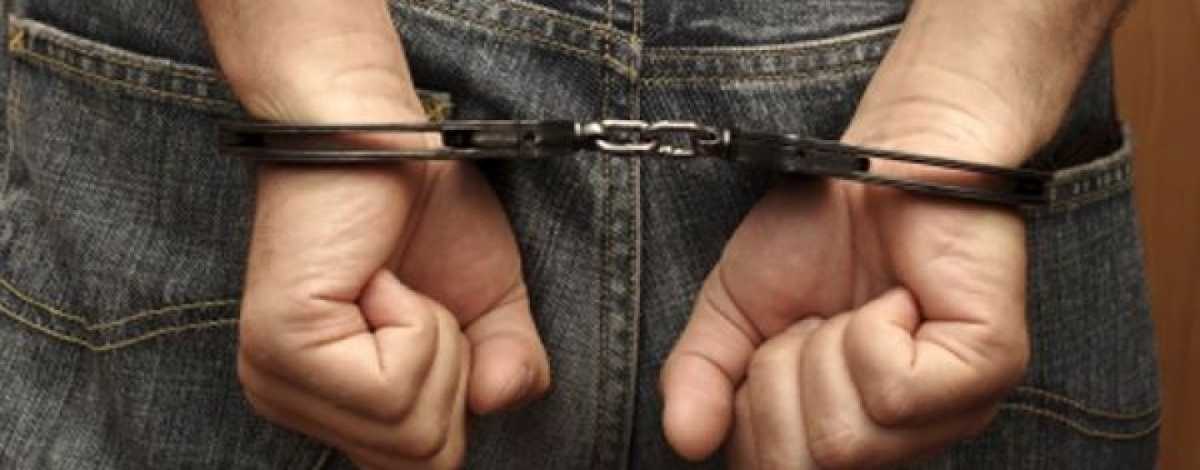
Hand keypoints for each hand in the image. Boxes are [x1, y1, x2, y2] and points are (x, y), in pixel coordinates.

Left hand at [196, 2, 550, 467]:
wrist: (381, 130)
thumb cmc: (425, 209)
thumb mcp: (490, 307)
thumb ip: (507, 371)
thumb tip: (493, 402)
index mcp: (333, 403)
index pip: (422, 464)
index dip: (461, 398)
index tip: (445, 327)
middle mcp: (292, 402)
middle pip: (424, 459)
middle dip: (457, 372)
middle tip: (420, 297)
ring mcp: (280, 379)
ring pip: (411, 432)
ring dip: (436, 342)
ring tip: (397, 283)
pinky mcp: (283, 345)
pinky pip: (390, 386)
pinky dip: (414, 323)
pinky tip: (378, 278)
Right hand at [661, 124, 1029, 467]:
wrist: (881, 154)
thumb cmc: (817, 230)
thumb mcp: (735, 309)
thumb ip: (700, 377)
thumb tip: (684, 440)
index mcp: (846, 430)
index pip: (771, 469)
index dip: (750, 403)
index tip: (781, 335)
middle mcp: (902, 438)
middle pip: (806, 466)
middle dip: (781, 377)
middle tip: (815, 317)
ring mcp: (953, 409)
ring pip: (847, 439)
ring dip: (825, 350)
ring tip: (856, 304)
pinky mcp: (990, 367)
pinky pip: (894, 391)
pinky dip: (872, 329)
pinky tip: (898, 297)